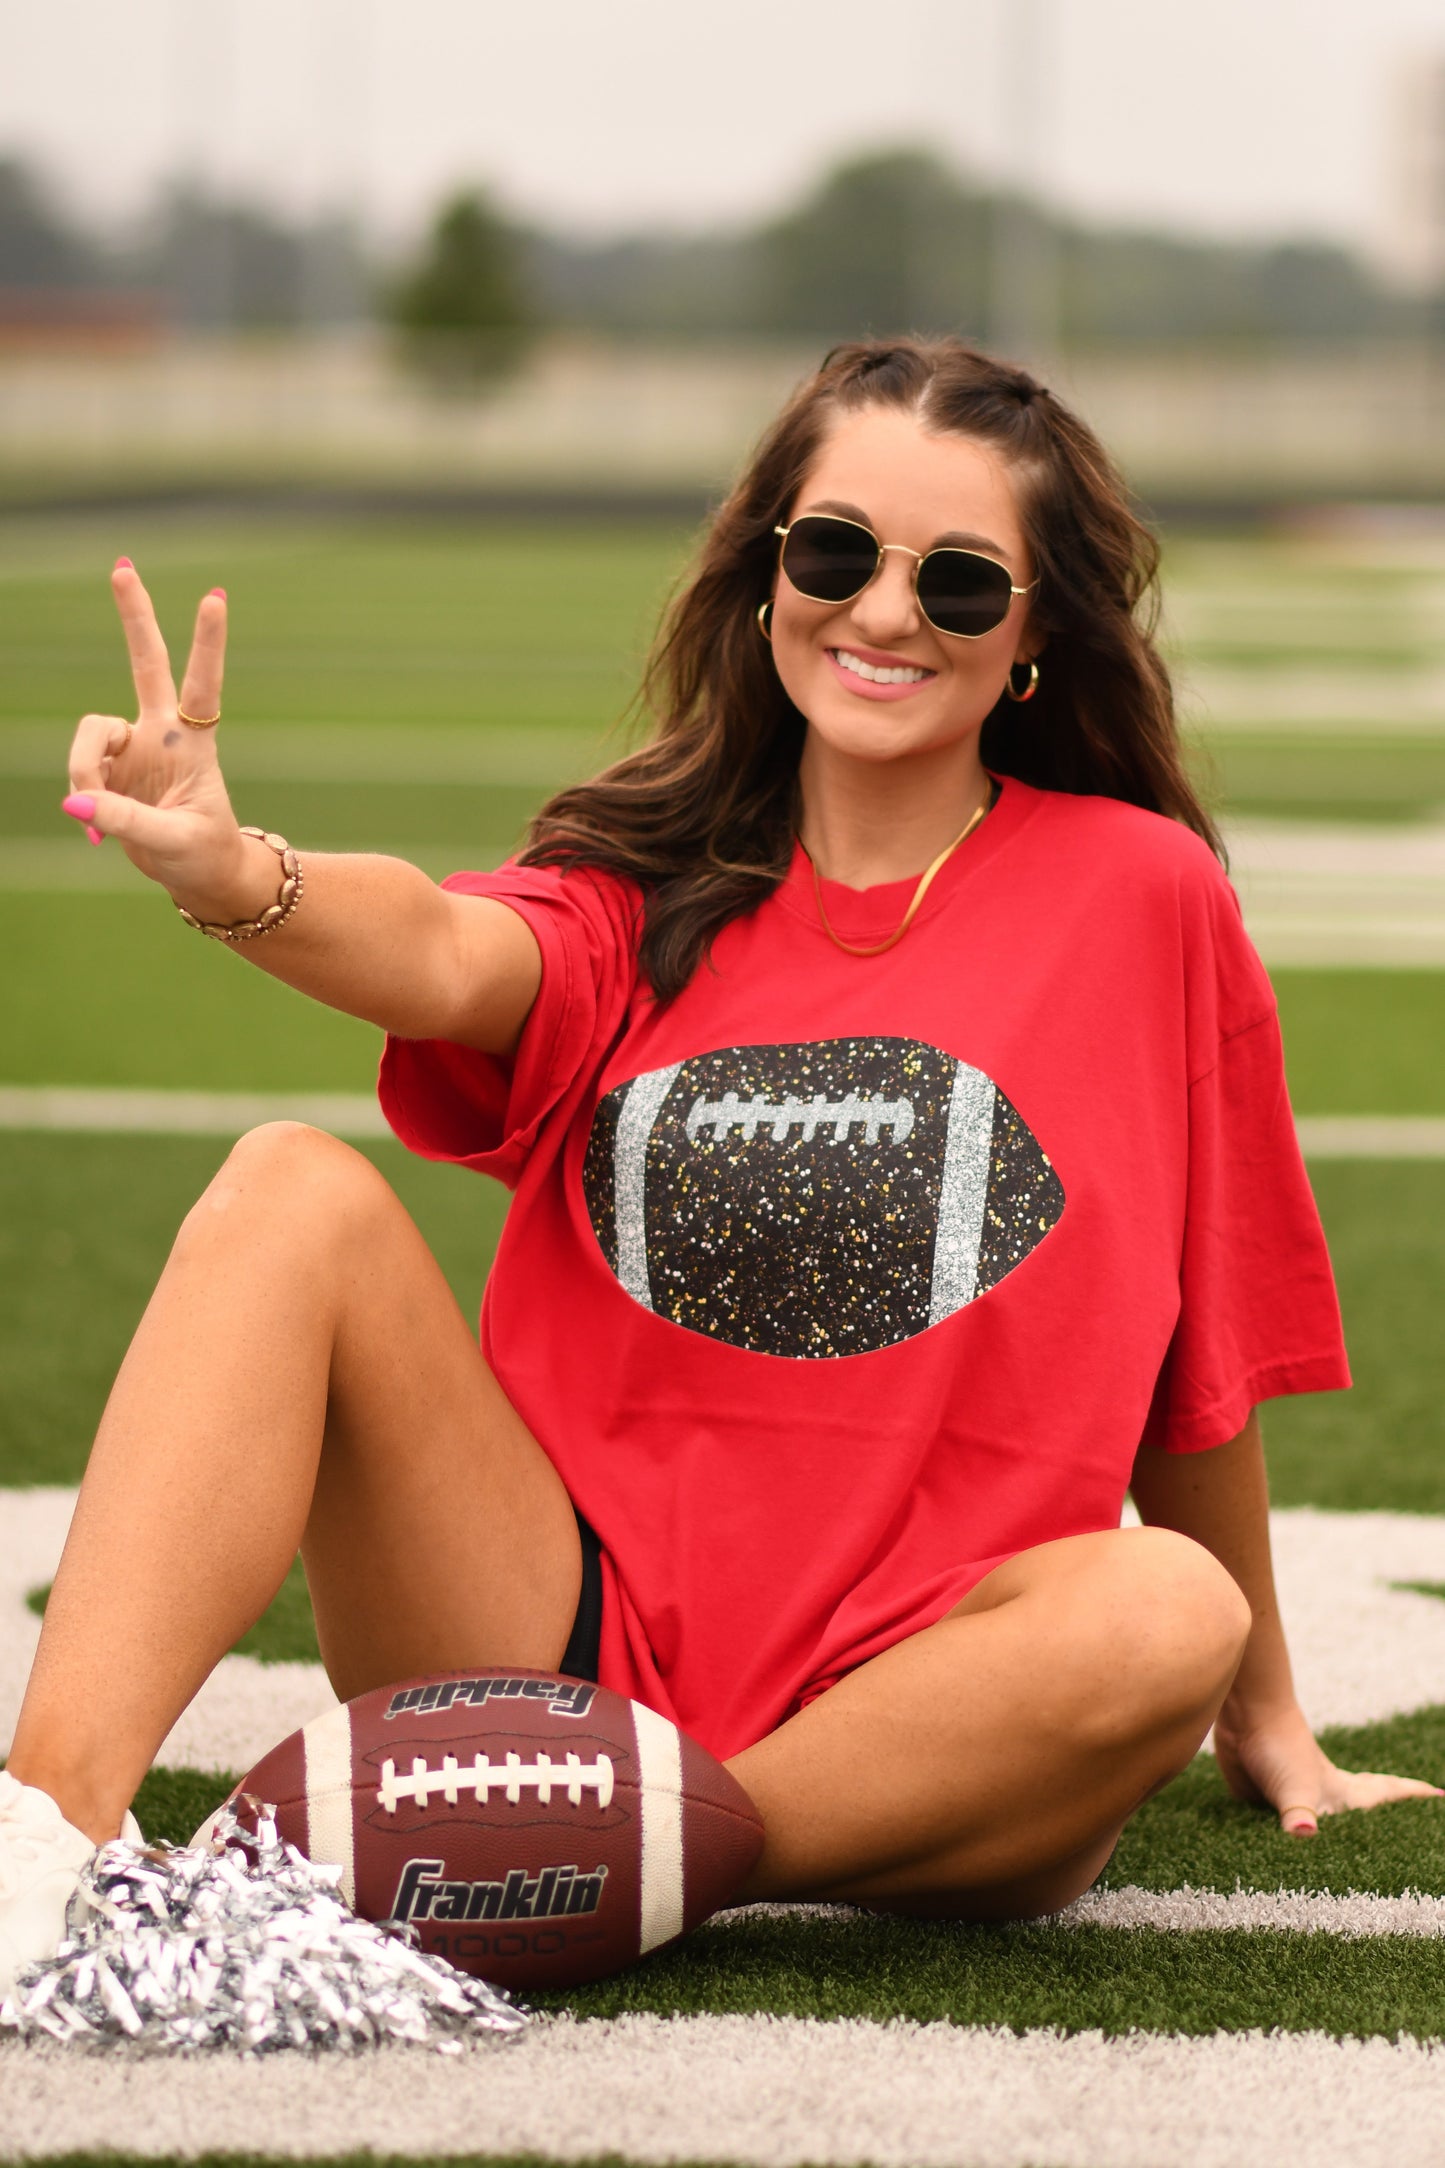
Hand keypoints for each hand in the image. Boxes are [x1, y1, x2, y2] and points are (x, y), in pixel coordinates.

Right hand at [63, 561, 266, 919]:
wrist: (200, 876)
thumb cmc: (204, 854)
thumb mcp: (174, 842)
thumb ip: (126, 820)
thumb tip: (75, 801)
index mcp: (194, 744)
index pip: (202, 685)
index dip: (207, 643)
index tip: (215, 596)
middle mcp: (162, 734)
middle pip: (147, 663)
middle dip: (134, 617)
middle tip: (121, 565)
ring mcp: (133, 747)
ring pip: (89, 732)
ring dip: (83, 770)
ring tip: (95, 818)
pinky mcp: (109, 769)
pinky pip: (79, 771)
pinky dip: (82, 798)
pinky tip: (96, 828)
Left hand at [1213, 1695, 1442, 1836]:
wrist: (1243, 1715)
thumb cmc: (1278, 1745)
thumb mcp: (1294, 1786)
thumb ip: (1297, 1813)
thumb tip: (1304, 1834)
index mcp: (1341, 1793)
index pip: (1386, 1793)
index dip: (1412, 1795)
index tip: (1439, 1794)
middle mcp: (1322, 1796)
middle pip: (1361, 1805)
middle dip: (1384, 1814)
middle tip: (1407, 1824)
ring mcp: (1293, 1796)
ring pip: (1322, 1820)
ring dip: (1335, 1829)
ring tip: (1355, 1840)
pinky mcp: (1264, 1799)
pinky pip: (1281, 1824)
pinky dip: (1289, 1832)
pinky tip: (1287, 1840)